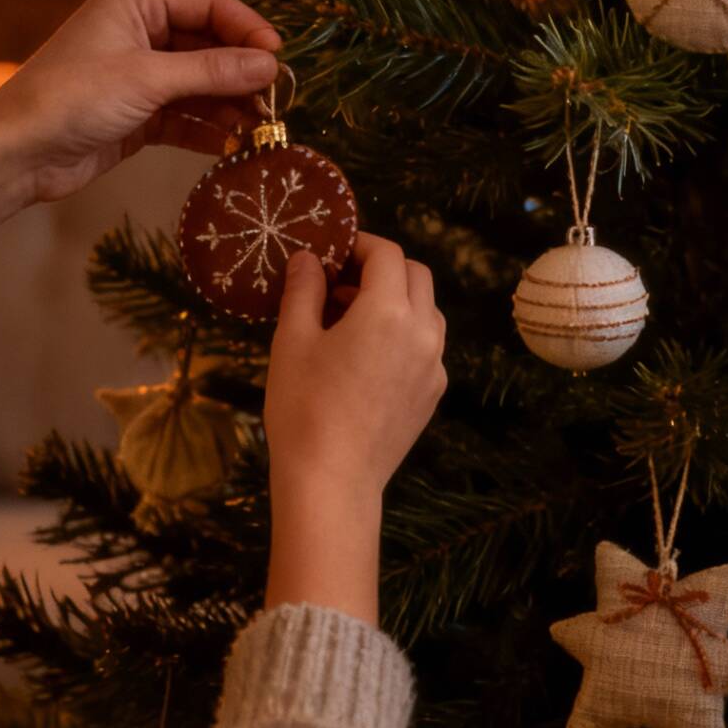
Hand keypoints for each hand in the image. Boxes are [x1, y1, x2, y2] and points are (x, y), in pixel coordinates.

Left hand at [0, 0, 283, 205]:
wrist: (16, 155)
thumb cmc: (72, 99)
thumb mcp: (148, 79)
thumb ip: (212, 71)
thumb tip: (270, 65)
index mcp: (135, 4)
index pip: (209, 5)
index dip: (247, 29)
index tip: (278, 59)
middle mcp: (138, 33)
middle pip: (209, 45)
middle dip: (241, 73)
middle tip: (277, 99)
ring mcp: (138, 75)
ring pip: (200, 83)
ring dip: (229, 104)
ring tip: (259, 127)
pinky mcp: (136, 113)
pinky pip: (185, 116)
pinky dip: (208, 129)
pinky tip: (231, 145)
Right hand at [262, 234, 447, 619]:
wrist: (332, 482)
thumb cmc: (304, 408)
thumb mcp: (293, 341)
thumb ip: (303, 290)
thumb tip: (308, 258)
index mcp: (390, 312)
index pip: (387, 254)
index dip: (359, 244)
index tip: (331, 252)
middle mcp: (424, 333)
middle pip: (416, 276)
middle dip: (380, 269)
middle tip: (337, 283)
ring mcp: (435, 366)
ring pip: (426, 311)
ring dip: (394, 301)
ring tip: (346, 320)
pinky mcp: (433, 394)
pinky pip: (425, 347)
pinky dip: (402, 334)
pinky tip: (363, 357)